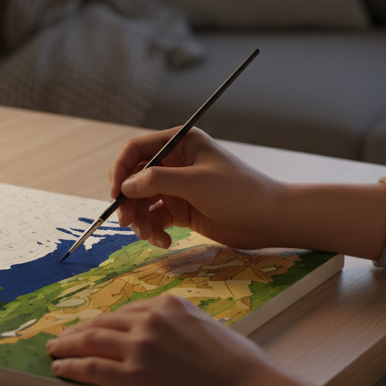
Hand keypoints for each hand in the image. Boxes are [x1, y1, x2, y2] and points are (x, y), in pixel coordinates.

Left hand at [47, 295, 278, 385]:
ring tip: (54, 350)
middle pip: (104, 322)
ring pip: (91, 340)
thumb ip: (183, 329)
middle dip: (80, 330)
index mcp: (170, 305)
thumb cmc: (243, 370)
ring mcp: (139, 347)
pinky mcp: (133, 376)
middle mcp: (150, 320)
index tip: (93, 327)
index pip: (127, 311)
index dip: (106, 322)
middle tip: (64, 337)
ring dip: (67, 345)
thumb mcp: (211, 330)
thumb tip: (171, 340)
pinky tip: (60, 369)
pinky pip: (91, 367)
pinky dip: (70, 366)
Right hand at [110, 128, 287, 249]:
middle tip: (126, 222)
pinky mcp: (181, 210)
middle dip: (129, 201)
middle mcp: (174, 163)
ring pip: (142, 202)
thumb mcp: (195, 182)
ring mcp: (177, 187)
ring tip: (150, 236)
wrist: (270, 219)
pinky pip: (156, 218)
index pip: (136, 150)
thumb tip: (125, 186)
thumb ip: (157, 181)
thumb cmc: (238, 192)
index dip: (120, 170)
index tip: (116, 194)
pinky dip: (154, 231)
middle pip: (135, 179)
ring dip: (140, 220)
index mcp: (179, 143)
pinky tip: (165, 242)